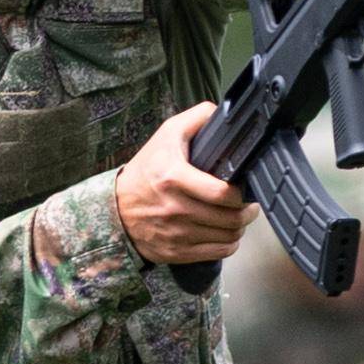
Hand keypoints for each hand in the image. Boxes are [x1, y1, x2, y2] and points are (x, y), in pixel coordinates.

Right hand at [116, 103, 254, 265]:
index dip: (241, 193)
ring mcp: (176, 233)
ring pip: (228, 236)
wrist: (115, 208)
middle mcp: (175, 208)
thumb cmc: (145, 171)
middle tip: (248, 202)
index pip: (221, 193)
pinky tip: (226, 232)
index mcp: (173, 177)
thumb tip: (224, 111)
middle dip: (246, 210)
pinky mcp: (176, 251)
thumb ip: (196, 118)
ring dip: (239, 226)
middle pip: (230, 218)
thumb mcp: (166, 135)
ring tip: (238, 215)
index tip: (243, 187)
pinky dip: (229, 243)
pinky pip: (218, 252)